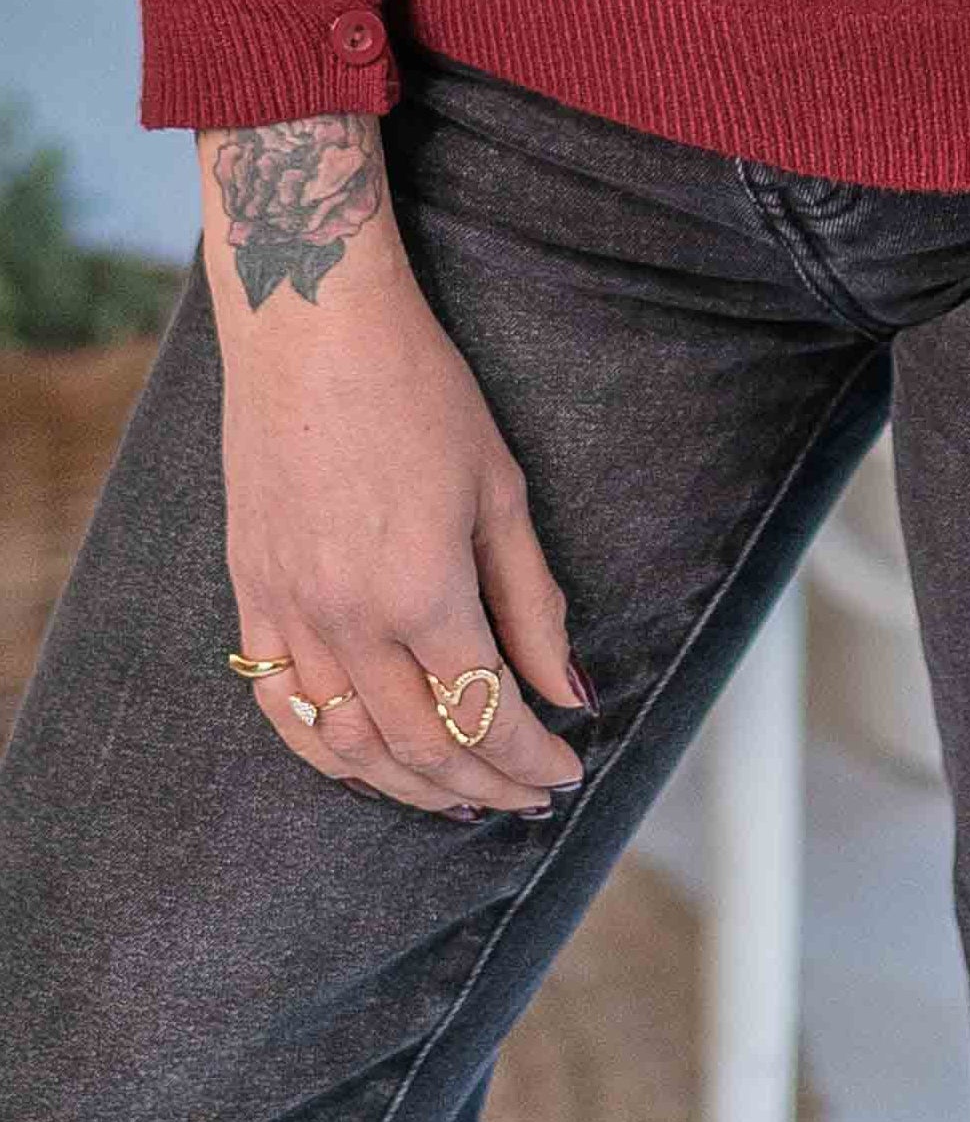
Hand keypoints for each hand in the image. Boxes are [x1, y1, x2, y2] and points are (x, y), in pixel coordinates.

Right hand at [205, 113, 586, 820]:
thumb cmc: (421, 390)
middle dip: (485, 783)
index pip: (486, 715)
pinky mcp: (249, 593)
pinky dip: (326, 749)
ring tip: (459, 794)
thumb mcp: (502, 493)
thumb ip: (534, 605)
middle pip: (421, 747)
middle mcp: (348, 620)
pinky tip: (363, 760)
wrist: (311, 326)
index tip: (567, 768)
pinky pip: (280, 705)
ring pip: (348, 744)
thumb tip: (569, 693)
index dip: (533, 757)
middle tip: (528, 795)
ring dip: (409, 785)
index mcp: (423, 593)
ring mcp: (288, 612)